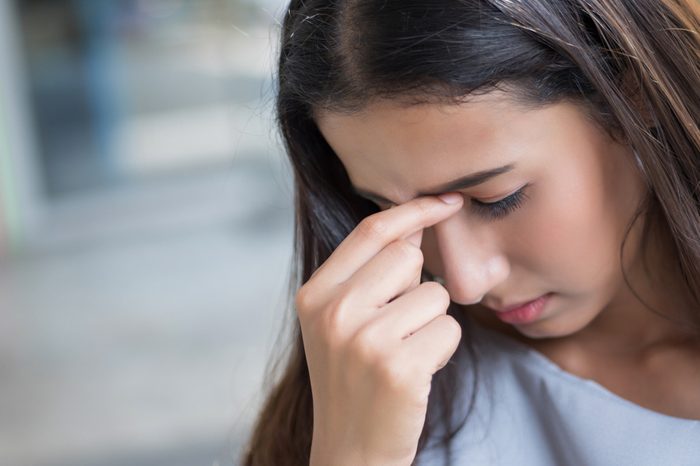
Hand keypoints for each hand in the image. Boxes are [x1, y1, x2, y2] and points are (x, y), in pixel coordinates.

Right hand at [295, 193, 463, 465]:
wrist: (351, 450)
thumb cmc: (354, 380)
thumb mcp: (341, 322)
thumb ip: (369, 275)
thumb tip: (415, 227)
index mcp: (315, 295)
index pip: (371, 232)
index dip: (413, 211)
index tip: (446, 201)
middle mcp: (333, 312)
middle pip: (408, 258)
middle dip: (417, 287)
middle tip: (398, 326)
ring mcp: (363, 340)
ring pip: (435, 295)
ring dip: (430, 324)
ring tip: (403, 354)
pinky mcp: (398, 367)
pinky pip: (449, 330)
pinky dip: (442, 351)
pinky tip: (416, 373)